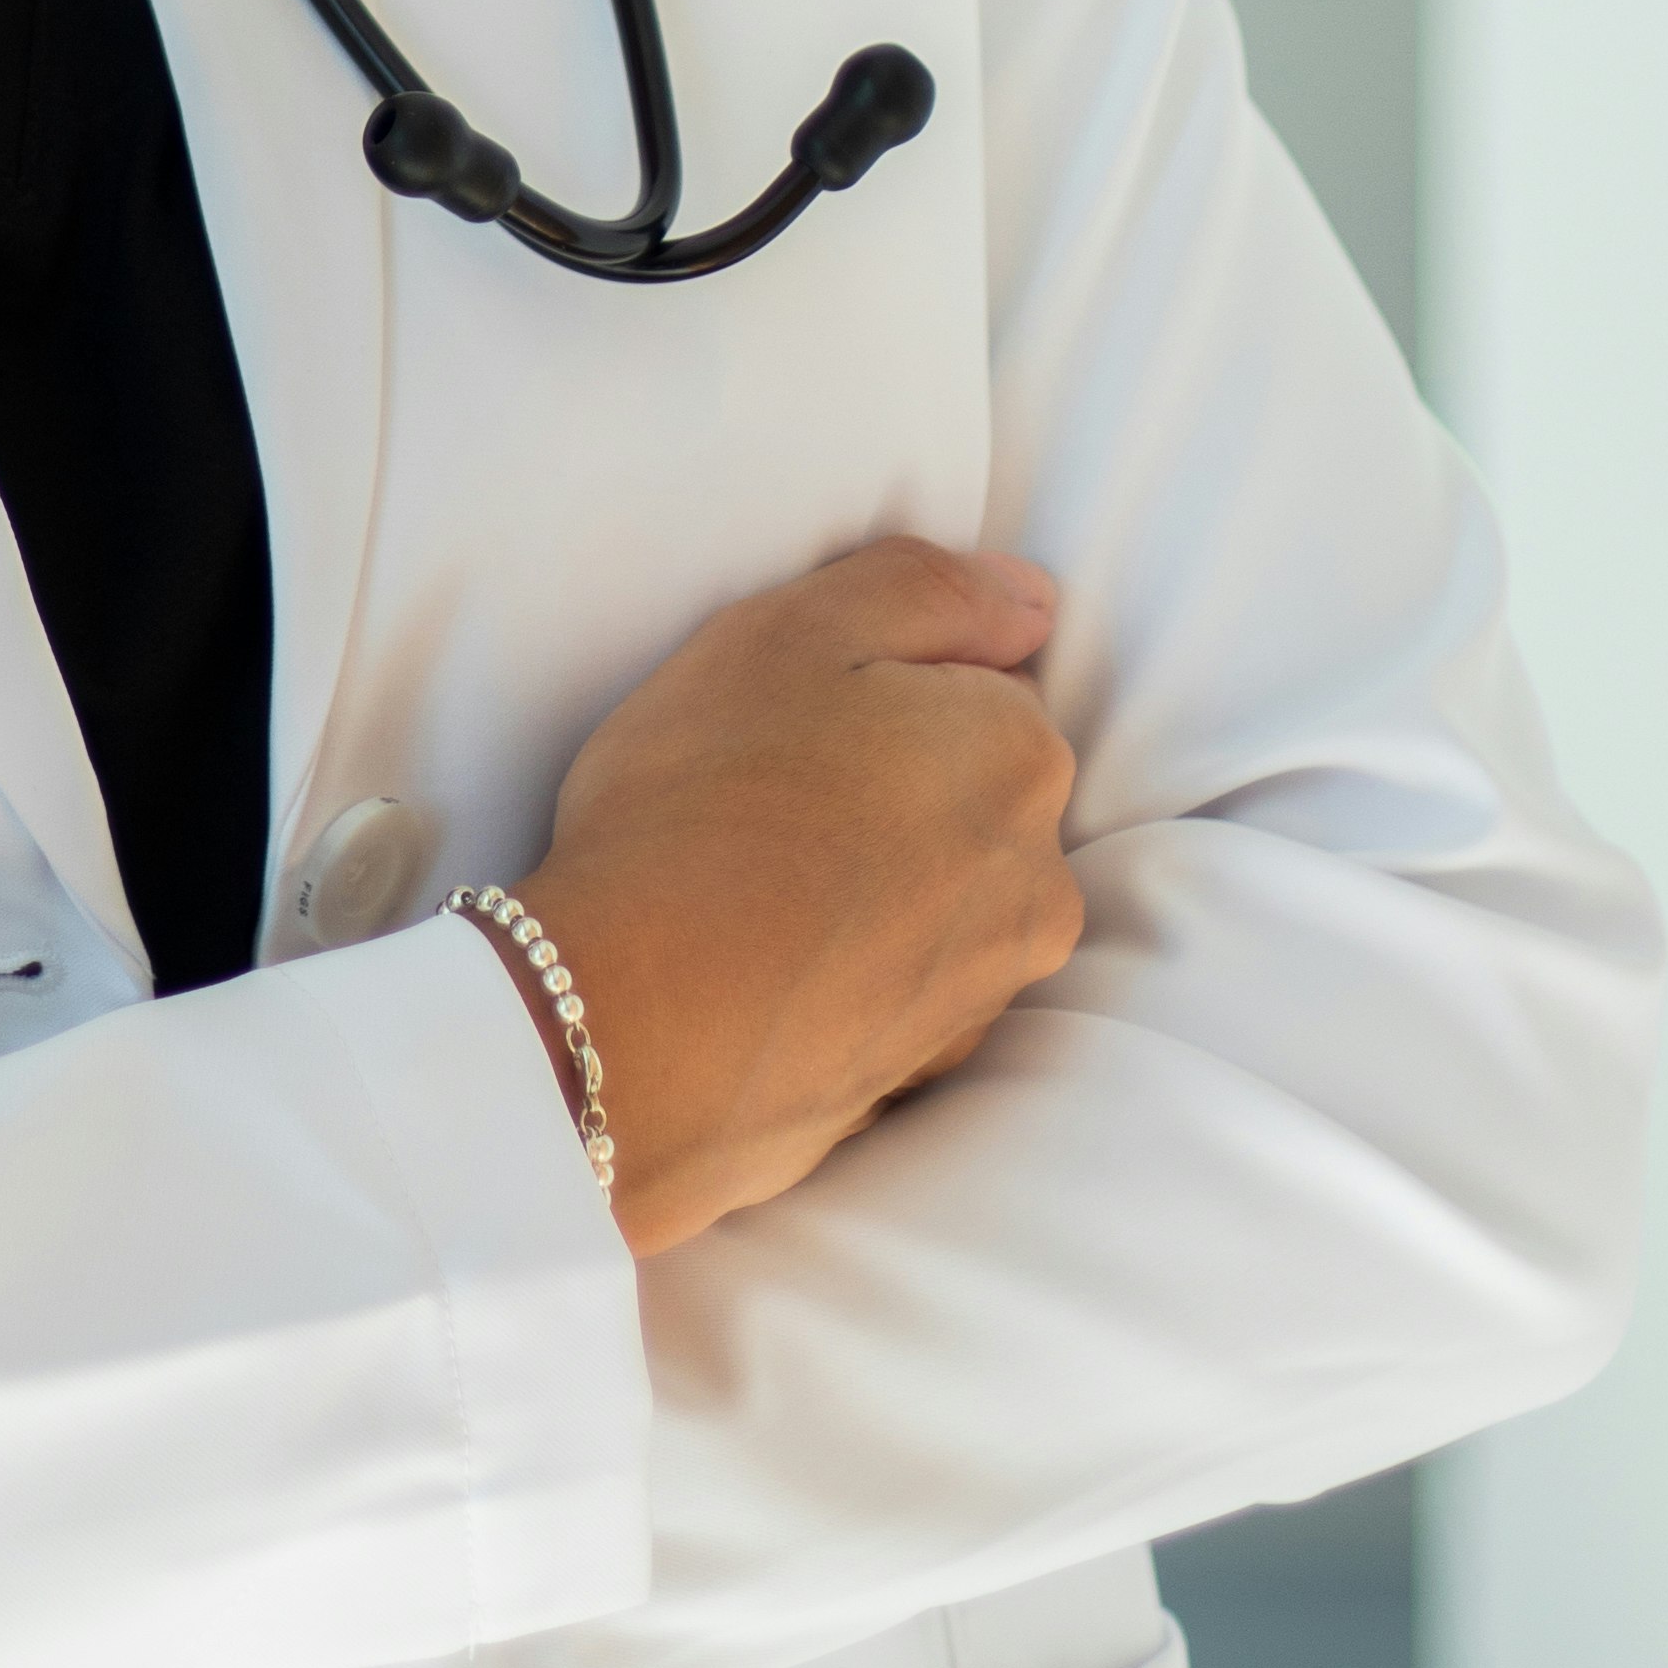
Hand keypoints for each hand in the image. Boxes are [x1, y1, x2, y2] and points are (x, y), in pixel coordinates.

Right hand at [514, 537, 1082, 1258]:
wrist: (631, 1034)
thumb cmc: (704, 802)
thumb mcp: (794, 629)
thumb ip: (929, 590)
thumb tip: (1030, 601)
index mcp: (1021, 759)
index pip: (982, 680)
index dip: (880, 682)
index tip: (796, 706)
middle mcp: (1036, 884)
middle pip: (968, 789)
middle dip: (889, 778)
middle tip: (762, 781)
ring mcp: (983, 995)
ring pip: (936, 891)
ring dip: (869, 874)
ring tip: (747, 875)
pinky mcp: (920, 1077)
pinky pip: (894, 983)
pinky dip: (845, 963)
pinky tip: (756, 956)